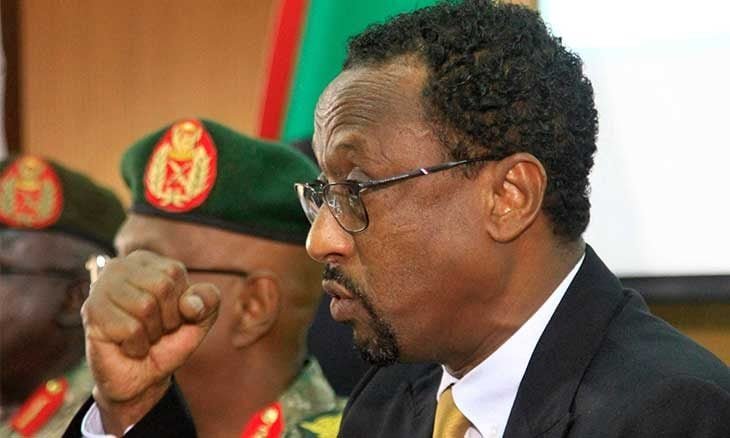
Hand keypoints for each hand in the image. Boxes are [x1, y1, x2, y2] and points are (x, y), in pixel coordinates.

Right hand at [81, 250, 219, 433]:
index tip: (171, 315)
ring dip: (151, 333)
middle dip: (167, 318)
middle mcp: (120, 266)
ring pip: (145, 307)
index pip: (175, 272)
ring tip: (141, 337)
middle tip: (155, 330)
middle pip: (161, 287)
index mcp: (146, 260)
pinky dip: (137, 346)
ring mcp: (101, 289)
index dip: (180, 302)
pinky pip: (131, 328)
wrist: (142, 379)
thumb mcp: (200, 319)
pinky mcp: (91, 313)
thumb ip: (208, 300)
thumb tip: (190, 303)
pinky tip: (127, 346)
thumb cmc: (168, 341)